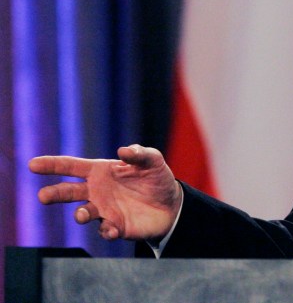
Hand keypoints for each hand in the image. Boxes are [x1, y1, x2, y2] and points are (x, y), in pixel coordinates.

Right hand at [29, 144, 181, 240]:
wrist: (171, 205)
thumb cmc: (157, 178)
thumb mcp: (153, 160)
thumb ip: (139, 153)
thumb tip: (123, 151)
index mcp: (101, 172)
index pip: (72, 166)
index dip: (53, 165)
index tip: (33, 164)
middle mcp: (97, 191)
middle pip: (68, 192)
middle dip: (54, 193)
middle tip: (43, 196)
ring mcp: (104, 210)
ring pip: (82, 213)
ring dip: (80, 214)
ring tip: (82, 214)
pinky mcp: (115, 226)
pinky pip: (104, 230)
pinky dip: (106, 230)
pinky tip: (114, 229)